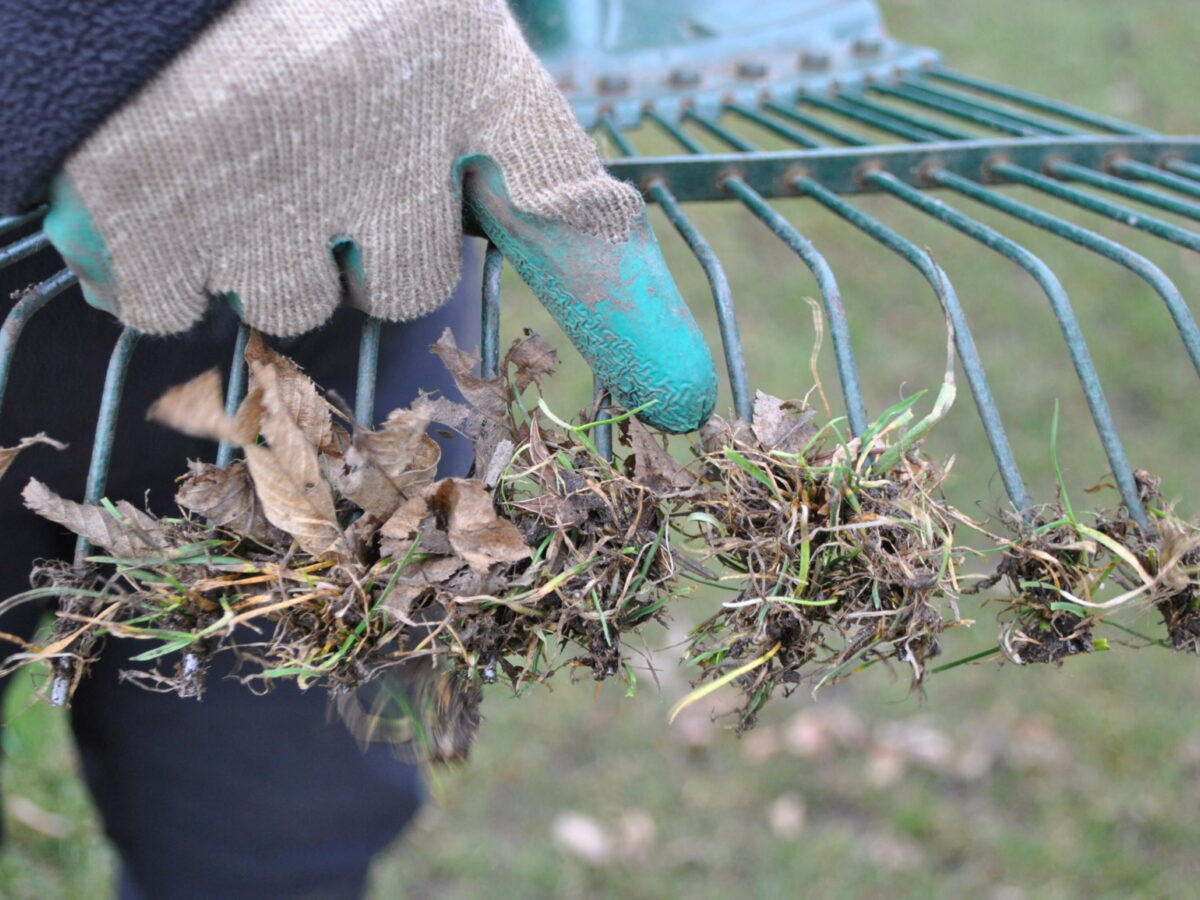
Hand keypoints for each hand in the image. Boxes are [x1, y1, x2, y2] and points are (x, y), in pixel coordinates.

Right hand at [42, 0, 716, 431]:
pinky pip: (176, 305)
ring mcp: (261, 186)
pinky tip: (152, 182)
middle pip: (408, 283)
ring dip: (265, 249)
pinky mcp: (142, 222)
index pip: (567, 205)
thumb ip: (483, 111)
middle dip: (367, 243)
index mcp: (464, 63)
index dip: (618, 307)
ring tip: (223, 148)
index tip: (676, 397)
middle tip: (313, 154)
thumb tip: (567, 196)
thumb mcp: (419, 20)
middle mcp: (379, 134)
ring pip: (297, 303)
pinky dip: (162, 262)